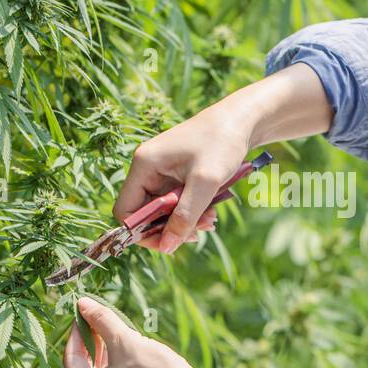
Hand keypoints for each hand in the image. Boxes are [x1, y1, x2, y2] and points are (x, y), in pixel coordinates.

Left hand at [63, 297, 203, 367]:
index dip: (77, 333)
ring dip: (105, 359)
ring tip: (115, 337)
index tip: (83, 315)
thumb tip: (82, 302)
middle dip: (91, 346)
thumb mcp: (125, 341)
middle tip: (99, 323)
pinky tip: (130, 359)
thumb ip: (101, 320)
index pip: (71, 360)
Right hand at [114, 109, 251, 253]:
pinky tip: (210, 213)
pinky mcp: (176, 175)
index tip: (169, 242)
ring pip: (163, 211)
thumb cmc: (222, 143)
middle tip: (198, 232)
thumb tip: (167, 247)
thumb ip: (185, 215)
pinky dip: (191, 212)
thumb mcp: (205, 182)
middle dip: (170, 228)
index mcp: (144, 165)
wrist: (241, 120)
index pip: (126, 210)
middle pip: (145, 214)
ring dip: (184, 222)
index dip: (142, 232)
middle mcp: (147, 169)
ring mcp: (162, 172)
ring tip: (210, 221)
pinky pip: (176, 203)